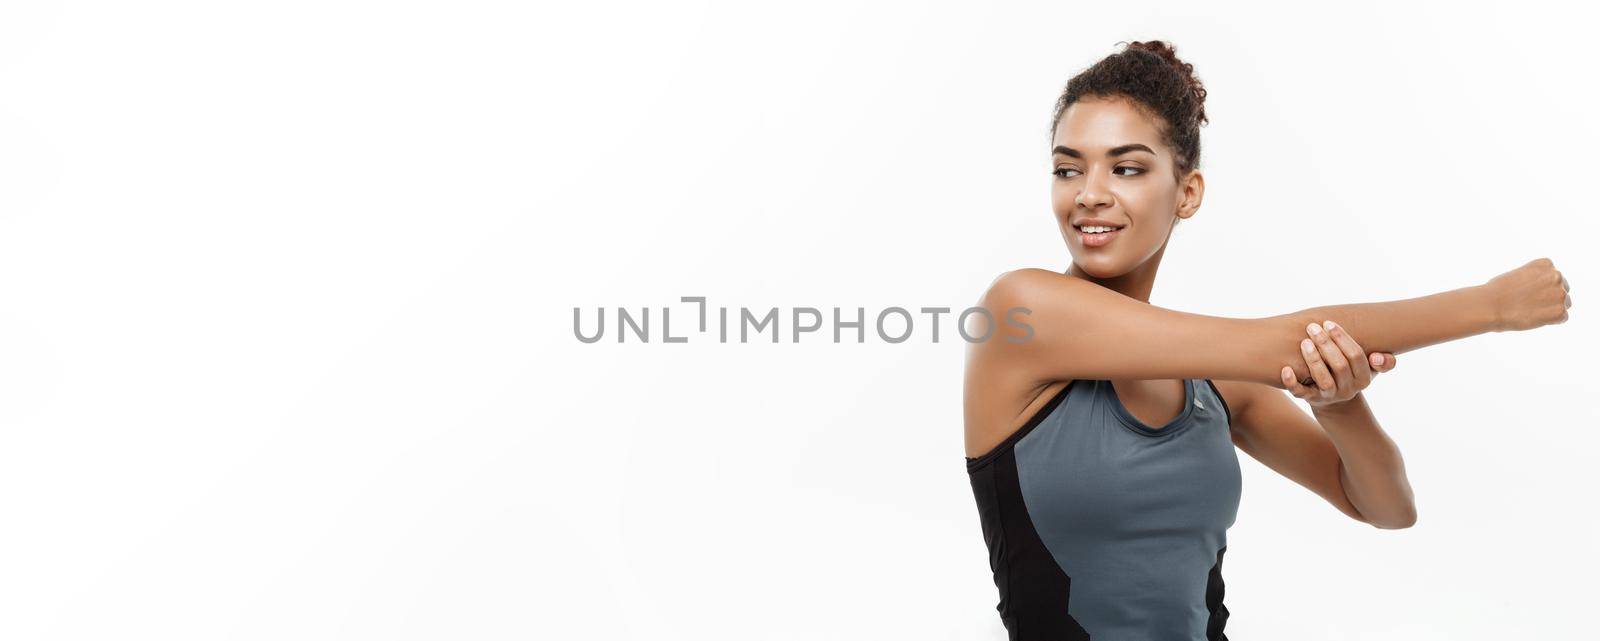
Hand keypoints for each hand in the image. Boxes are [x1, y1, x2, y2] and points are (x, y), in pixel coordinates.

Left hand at [1281, 320, 1396, 408]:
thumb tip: (1378, 357)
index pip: (1356, 356)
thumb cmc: (1350, 374)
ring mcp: (1329, 396)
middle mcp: (1348, 389)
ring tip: (1304, 342)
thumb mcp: (1370, 369)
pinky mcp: (1311, 400)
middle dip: (1326, 345)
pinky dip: (1292, 382)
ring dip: (1313, 359)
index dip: (1343, 339)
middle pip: (1339, 366)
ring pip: (1323, 379)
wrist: (1334, 400)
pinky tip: (1285, 369)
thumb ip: (1383, 362)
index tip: (1328, 323)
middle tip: (1313, 327)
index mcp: (1364, 378)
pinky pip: (1300, 393)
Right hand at [1485, 257, 1571, 331]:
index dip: (1541, 287)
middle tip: (1528, 304)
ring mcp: (1560, 293)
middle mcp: (1556, 276)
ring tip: (1530, 310)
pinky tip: (1534, 318)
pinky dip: (1550, 321)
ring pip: (1564, 304)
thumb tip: (1541, 290)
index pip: (1553, 277)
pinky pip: (1562, 318)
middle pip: (1562, 290)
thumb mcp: (1517, 274)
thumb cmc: (1496, 292)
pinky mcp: (1559, 311)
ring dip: (1550, 309)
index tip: (1526, 292)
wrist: (1490, 306)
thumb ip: (1534, 278)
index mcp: (1546, 264)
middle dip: (1549, 298)